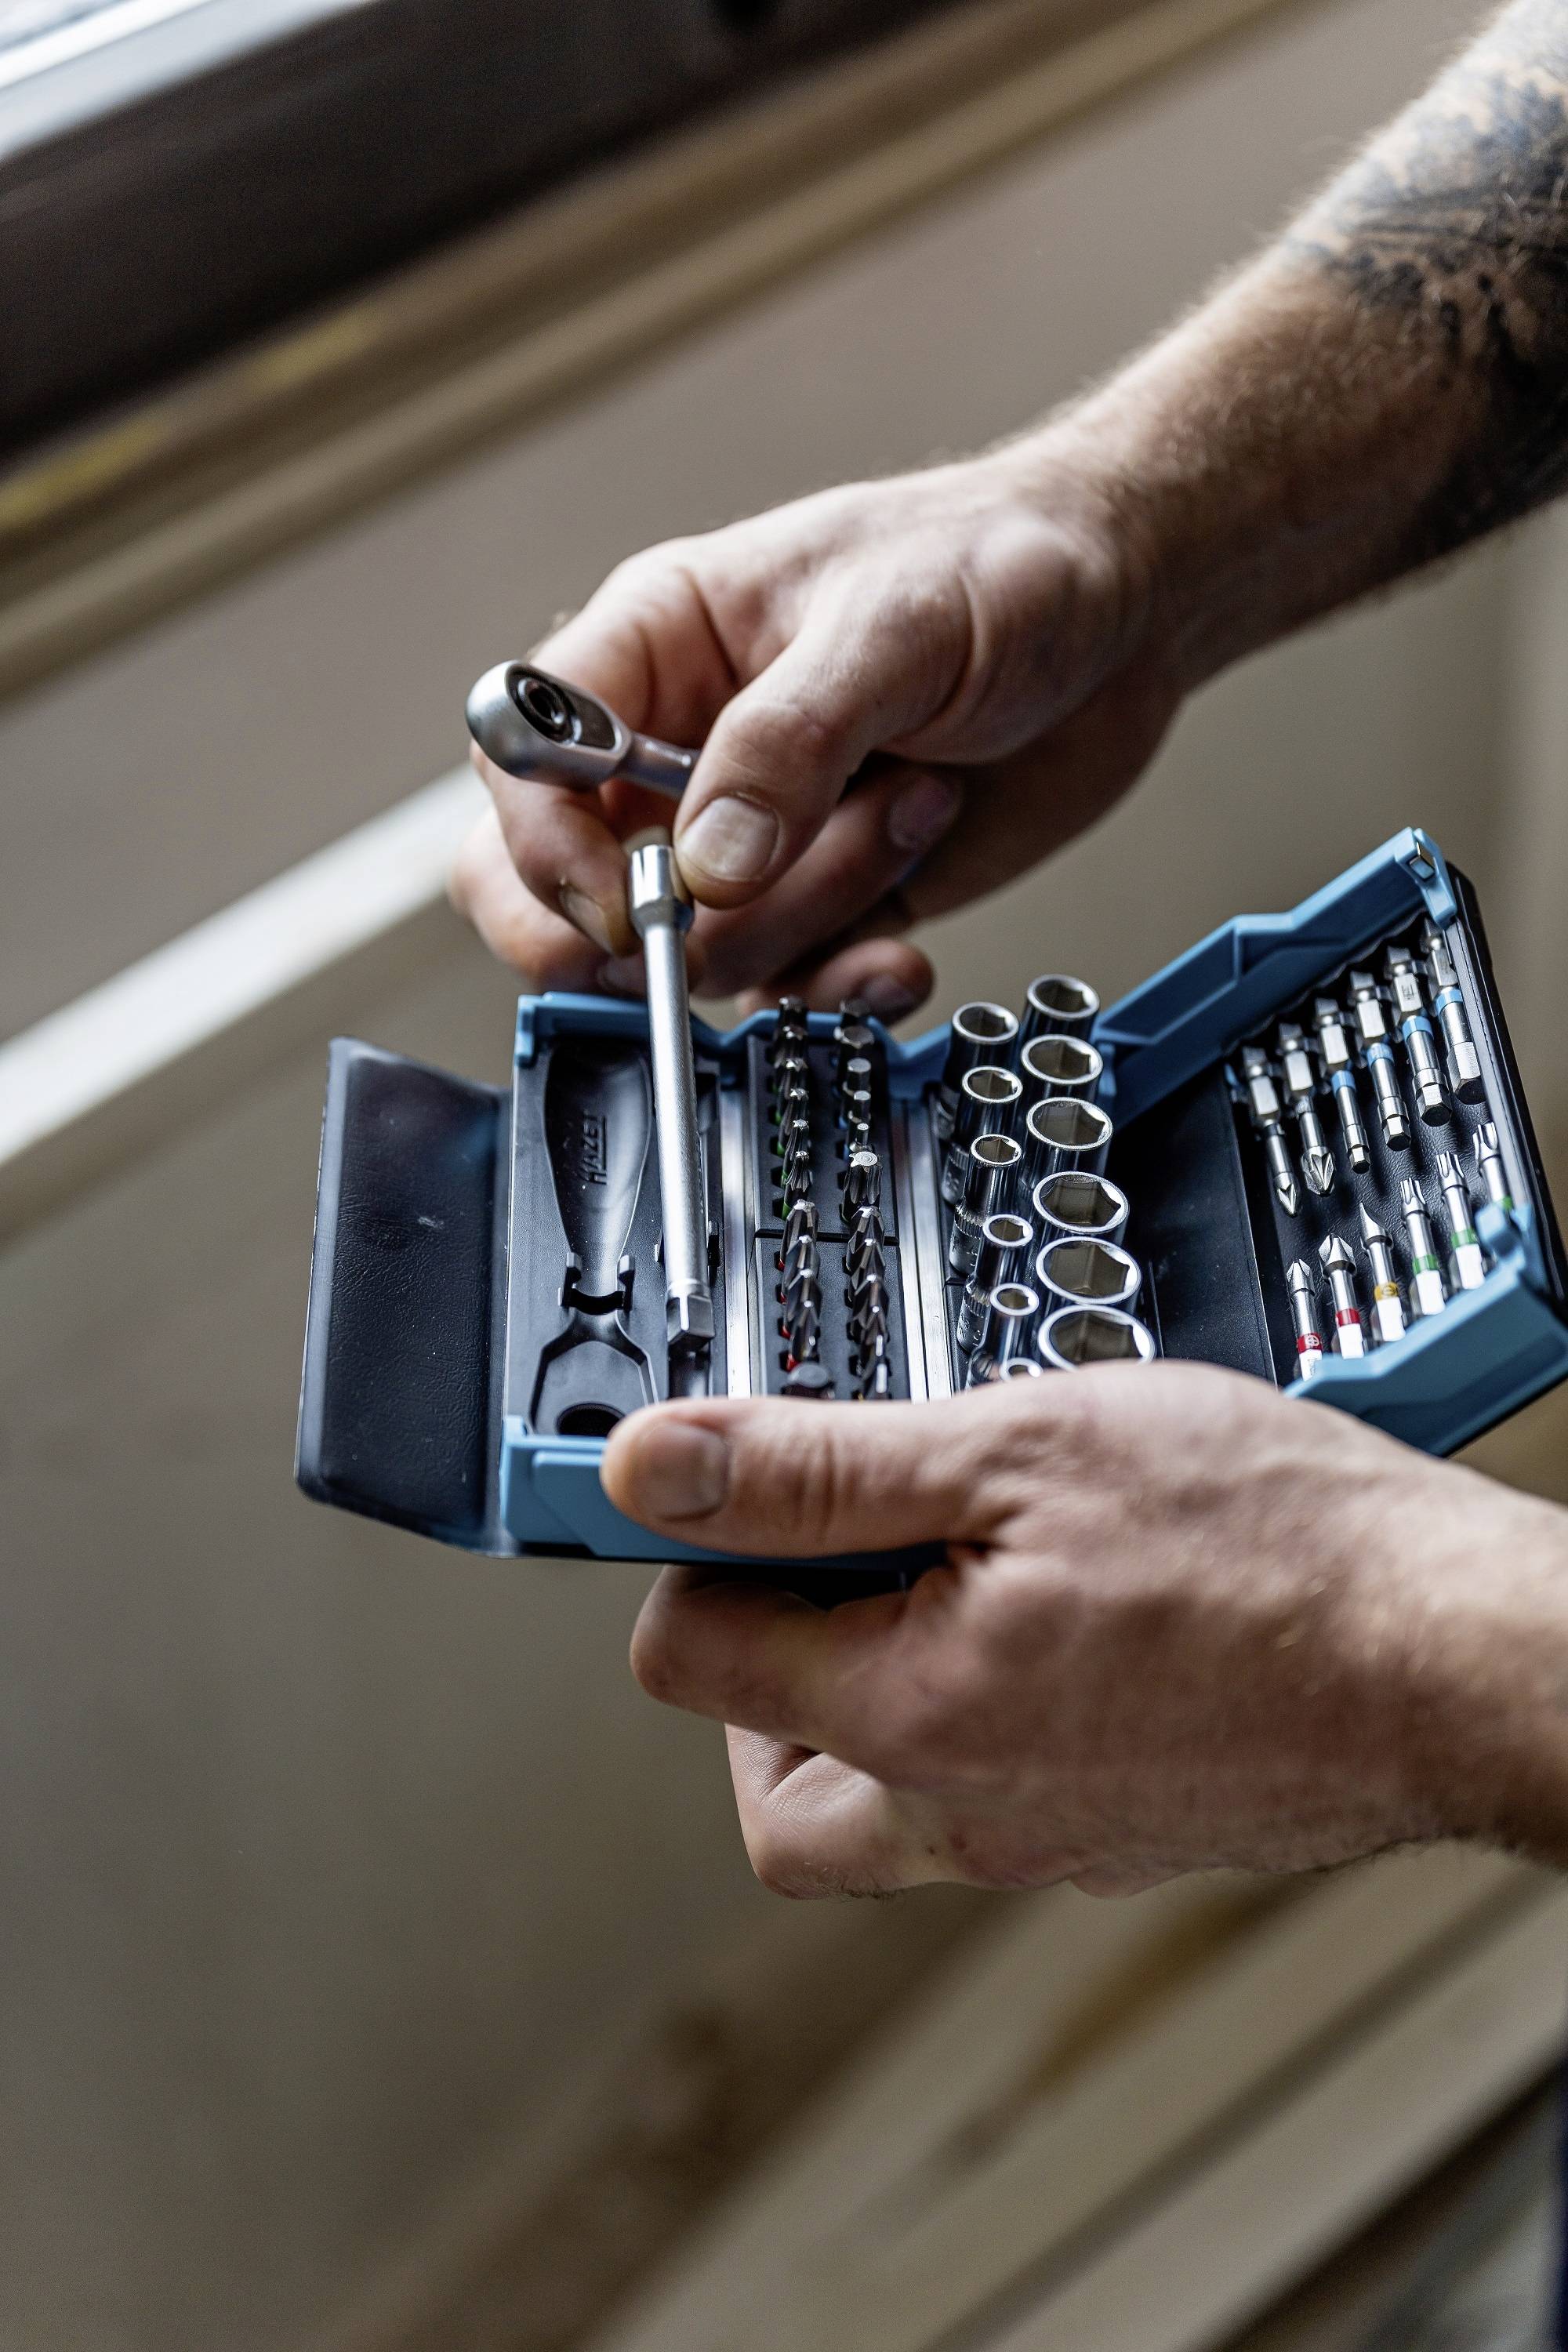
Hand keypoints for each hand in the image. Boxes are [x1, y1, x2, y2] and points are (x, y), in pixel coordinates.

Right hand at [452, 446, 1177, 1016]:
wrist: (1128, 614)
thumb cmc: (1003, 563)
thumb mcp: (893, 626)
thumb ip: (788, 744)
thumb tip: (705, 868)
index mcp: (656, 650)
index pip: (523, 762)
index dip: (545, 847)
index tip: (630, 895)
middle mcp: (682, 755)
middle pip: (555, 887)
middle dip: (631, 933)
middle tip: (722, 920)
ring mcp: (749, 843)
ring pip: (696, 951)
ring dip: (809, 917)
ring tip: (913, 812)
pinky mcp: (825, 906)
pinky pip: (786, 992)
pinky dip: (842, 992)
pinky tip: (905, 950)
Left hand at [603, 1368, 1567, 1895]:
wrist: (1462, 1653)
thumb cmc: (1278, 1549)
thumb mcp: (1017, 1445)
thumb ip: (817, 1468)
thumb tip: (654, 1467)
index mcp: (910, 1717)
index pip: (684, 1658)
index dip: (693, 1544)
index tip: (741, 1479)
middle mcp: (963, 1813)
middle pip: (769, 1780)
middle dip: (760, 1665)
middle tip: (831, 1553)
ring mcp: (1045, 1838)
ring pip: (881, 1805)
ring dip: (868, 1693)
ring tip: (952, 1569)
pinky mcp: (1117, 1833)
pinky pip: (988, 1799)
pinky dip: (975, 1711)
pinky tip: (1051, 1611)